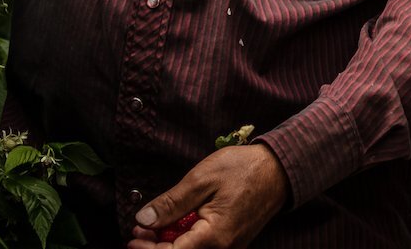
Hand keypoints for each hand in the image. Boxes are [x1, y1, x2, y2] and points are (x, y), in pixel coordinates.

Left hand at [124, 144, 288, 248]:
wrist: (279, 169)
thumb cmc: (243, 169)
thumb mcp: (202, 179)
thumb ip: (171, 203)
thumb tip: (143, 220)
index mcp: (214, 236)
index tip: (131, 237)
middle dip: (156, 247)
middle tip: (138, 232)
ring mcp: (229, 247)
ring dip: (170, 244)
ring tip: (154, 226)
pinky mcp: (232, 242)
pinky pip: (203, 246)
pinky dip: (186, 239)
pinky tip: (176, 225)